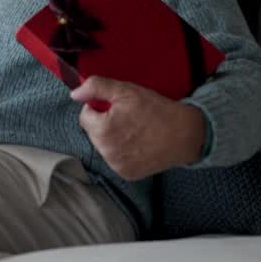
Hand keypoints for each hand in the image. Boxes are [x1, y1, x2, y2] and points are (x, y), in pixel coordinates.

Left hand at [70, 76, 207, 180]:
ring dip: (112, 137)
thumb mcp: (126, 90)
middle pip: (93, 132)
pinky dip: (122, 151)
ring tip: (135, 130)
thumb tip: (74, 93)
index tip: (115, 106)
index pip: (85, 116)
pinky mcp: (127, 174)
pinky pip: (115, 159)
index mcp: (102, 130)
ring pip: (104, 146)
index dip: (98, 107)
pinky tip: (139, 143)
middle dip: (105, 122)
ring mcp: (116, 165)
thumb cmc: (156, 110)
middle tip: (128, 117)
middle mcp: (106, 152)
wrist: (185, 134)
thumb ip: (96, 87)